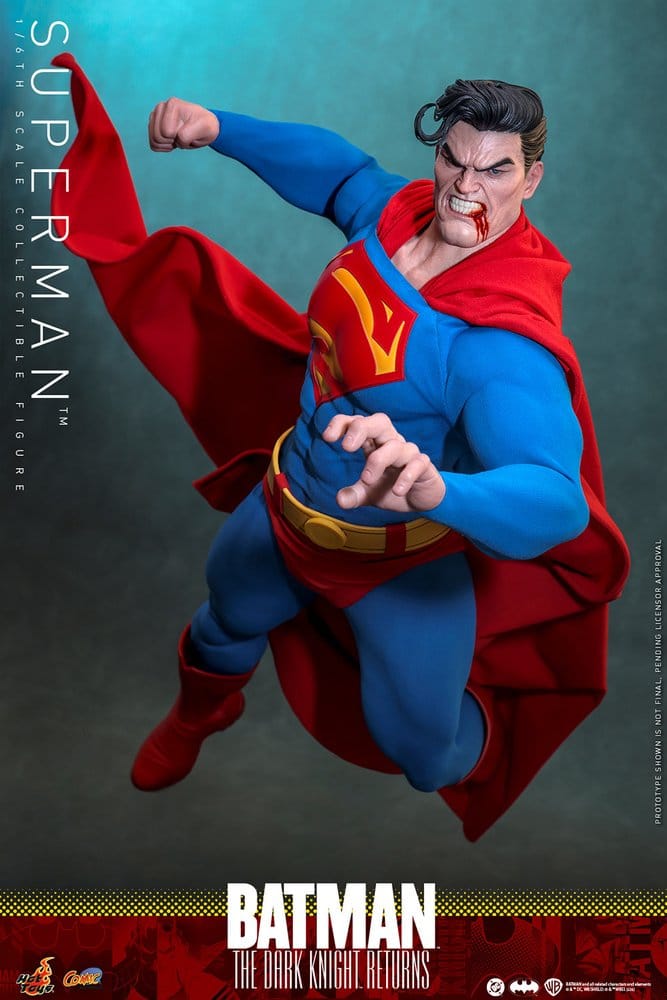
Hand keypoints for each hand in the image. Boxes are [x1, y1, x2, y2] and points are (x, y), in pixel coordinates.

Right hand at [148, 98, 219, 150]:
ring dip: (168, 144)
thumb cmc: (205, 126)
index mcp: (172, 104)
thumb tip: (176, 137)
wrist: (203, 127)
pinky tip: (173, 140)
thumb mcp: (206, 129)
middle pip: (158, 137)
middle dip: (172, 141)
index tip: (189, 131)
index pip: (167, 132)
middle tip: (184, 135)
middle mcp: (161, 107)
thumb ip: (189, 133)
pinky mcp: (153, 125)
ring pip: (154, 141)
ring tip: (178, 136)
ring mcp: (155, 116)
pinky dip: (164, 147)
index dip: (180, 138)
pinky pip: (153, 144)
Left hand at [322, 412, 445, 512]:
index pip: (358, 422)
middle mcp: (391, 442)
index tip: (327, 438)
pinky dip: (406, 476)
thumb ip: (354, 495)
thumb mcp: (369, 494)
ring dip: (379, 460)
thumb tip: (340, 500)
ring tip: (367, 480)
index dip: (343, 424)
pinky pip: (417, 463)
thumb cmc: (391, 488)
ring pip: (395, 445)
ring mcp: (408, 452)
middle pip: (379, 421)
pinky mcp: (424, 465)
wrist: (421, 501)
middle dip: (361, 428)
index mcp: (374, 443)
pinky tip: (397, 491)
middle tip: (347, 447)